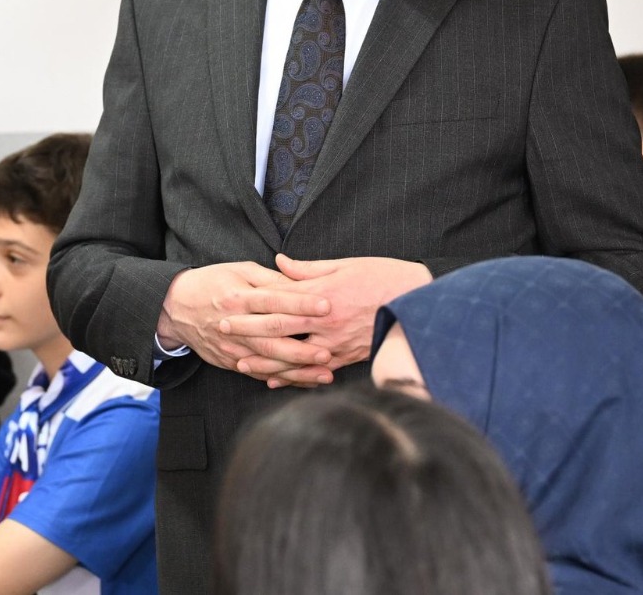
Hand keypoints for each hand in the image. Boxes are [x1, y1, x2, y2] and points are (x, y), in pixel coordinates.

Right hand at [158, 261, 331, 380]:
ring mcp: (231, 347)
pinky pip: (260, 374)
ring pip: (268, 361)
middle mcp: (234, 324)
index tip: (327, 305)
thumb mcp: (238, 271)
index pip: (273, 300)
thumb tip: (301, 284)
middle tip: (329, 349)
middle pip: (272, 336)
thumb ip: (270, 279)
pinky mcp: (230, 361)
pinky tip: (305, 382)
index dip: (301, 303)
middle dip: (302, 345)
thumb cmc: (211, 283)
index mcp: (237, 297)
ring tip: (325, 372)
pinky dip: (283, 380)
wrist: (175, 308)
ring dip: (298, 369)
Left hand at [219, 255, 432, 386]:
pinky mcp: (348, 357)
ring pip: (293, 355)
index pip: (278, 299)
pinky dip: (293, 377)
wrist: (420, 304)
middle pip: (278, 328)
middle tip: (221, 331)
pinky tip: (275, 381)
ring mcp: (336, 342)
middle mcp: (325, 321)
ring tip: (240, 363)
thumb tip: (278, 262)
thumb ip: (308, 269)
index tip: (226, 303)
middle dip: (247, 331)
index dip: (249, 303)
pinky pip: (315, 370)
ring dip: (264, 360)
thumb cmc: (384, 277)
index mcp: (322, 294)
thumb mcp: (345, 264)